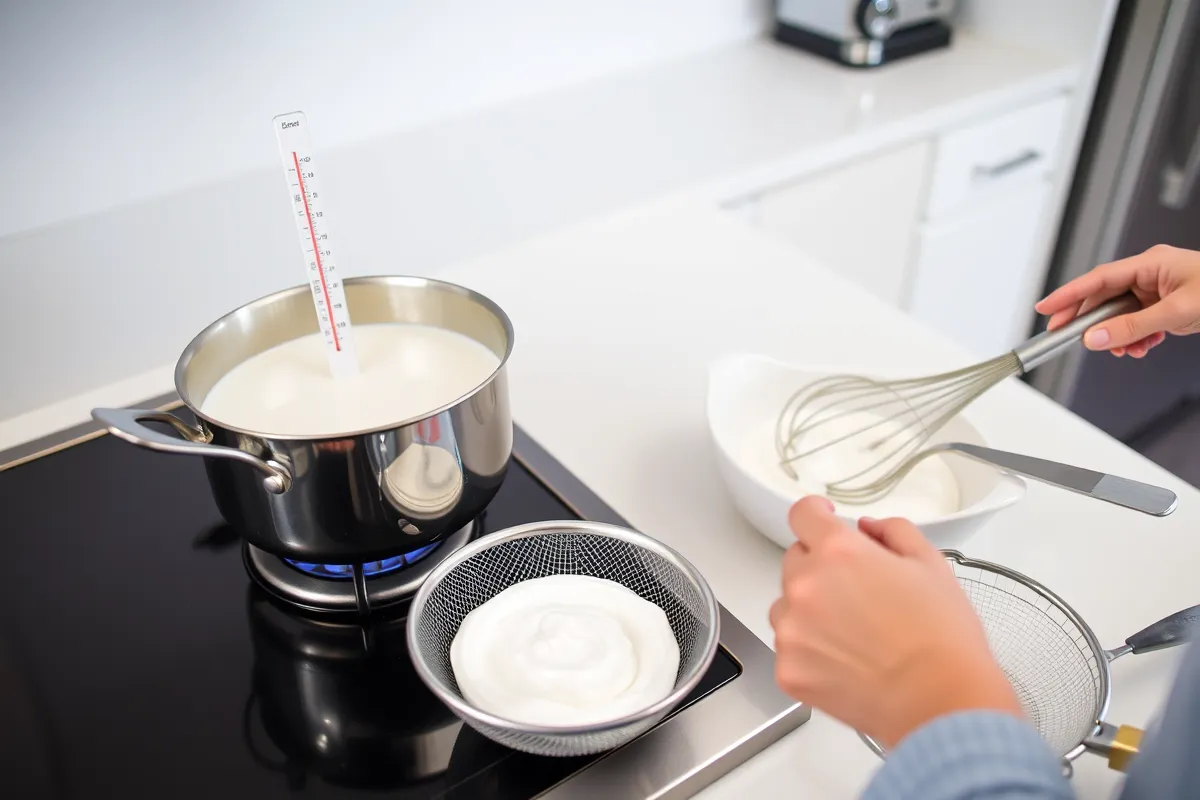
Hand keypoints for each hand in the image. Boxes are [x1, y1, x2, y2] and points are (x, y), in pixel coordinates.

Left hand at [768, 497, 1021, 748]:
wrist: (941, 703)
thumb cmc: (942, 640)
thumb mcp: (931, 564)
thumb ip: (893, 532)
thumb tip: (868, 529)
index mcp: (838, 553)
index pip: (803, 514)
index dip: (815, 513)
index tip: (821, 518)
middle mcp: (806, 587)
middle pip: (795, 561)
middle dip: (821, 568)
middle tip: (857, 593)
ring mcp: (792, 630)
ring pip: (787, 606)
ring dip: (809, 610)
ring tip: (854, 633)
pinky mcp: (788, 669)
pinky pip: (789, 648)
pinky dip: (810, 651)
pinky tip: (847, 661)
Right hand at [1036, 244, 1199, 357]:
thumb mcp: (1177, 312)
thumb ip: (1133, 327)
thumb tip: (1096, 338)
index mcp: (1151, 263)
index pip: (1098, 278)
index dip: (1068, 294)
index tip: (1046, 308)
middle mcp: (1151, 273)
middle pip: (1106, 298)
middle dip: (1092, 322)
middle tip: (1069, 338)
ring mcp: (1159, 290)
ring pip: (1122, 314)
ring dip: (1118, 335)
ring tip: (1123, 349)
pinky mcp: (1167, 305)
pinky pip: (1139, 322)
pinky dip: (1136, 338)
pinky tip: (1141, 347)